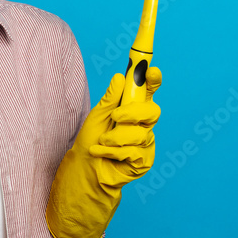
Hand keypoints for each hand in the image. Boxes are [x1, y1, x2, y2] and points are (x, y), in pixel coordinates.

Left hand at [82, 67, 162, 187]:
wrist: (84, 167)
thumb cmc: (92, 139)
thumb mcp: (98, 114)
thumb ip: (111, 97)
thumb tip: (120, 77)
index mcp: (133, 108)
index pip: (148, 91)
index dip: (153, 80)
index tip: (151, 70)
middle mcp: (143, 124)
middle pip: (152, 111)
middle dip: (133, 113)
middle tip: (115, 116)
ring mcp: (145, 143)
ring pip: (141, 134)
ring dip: (116, 137)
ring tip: (102, 140)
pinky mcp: (143, 160)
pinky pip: (133, 151)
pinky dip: (112, 151)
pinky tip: (101, 152)